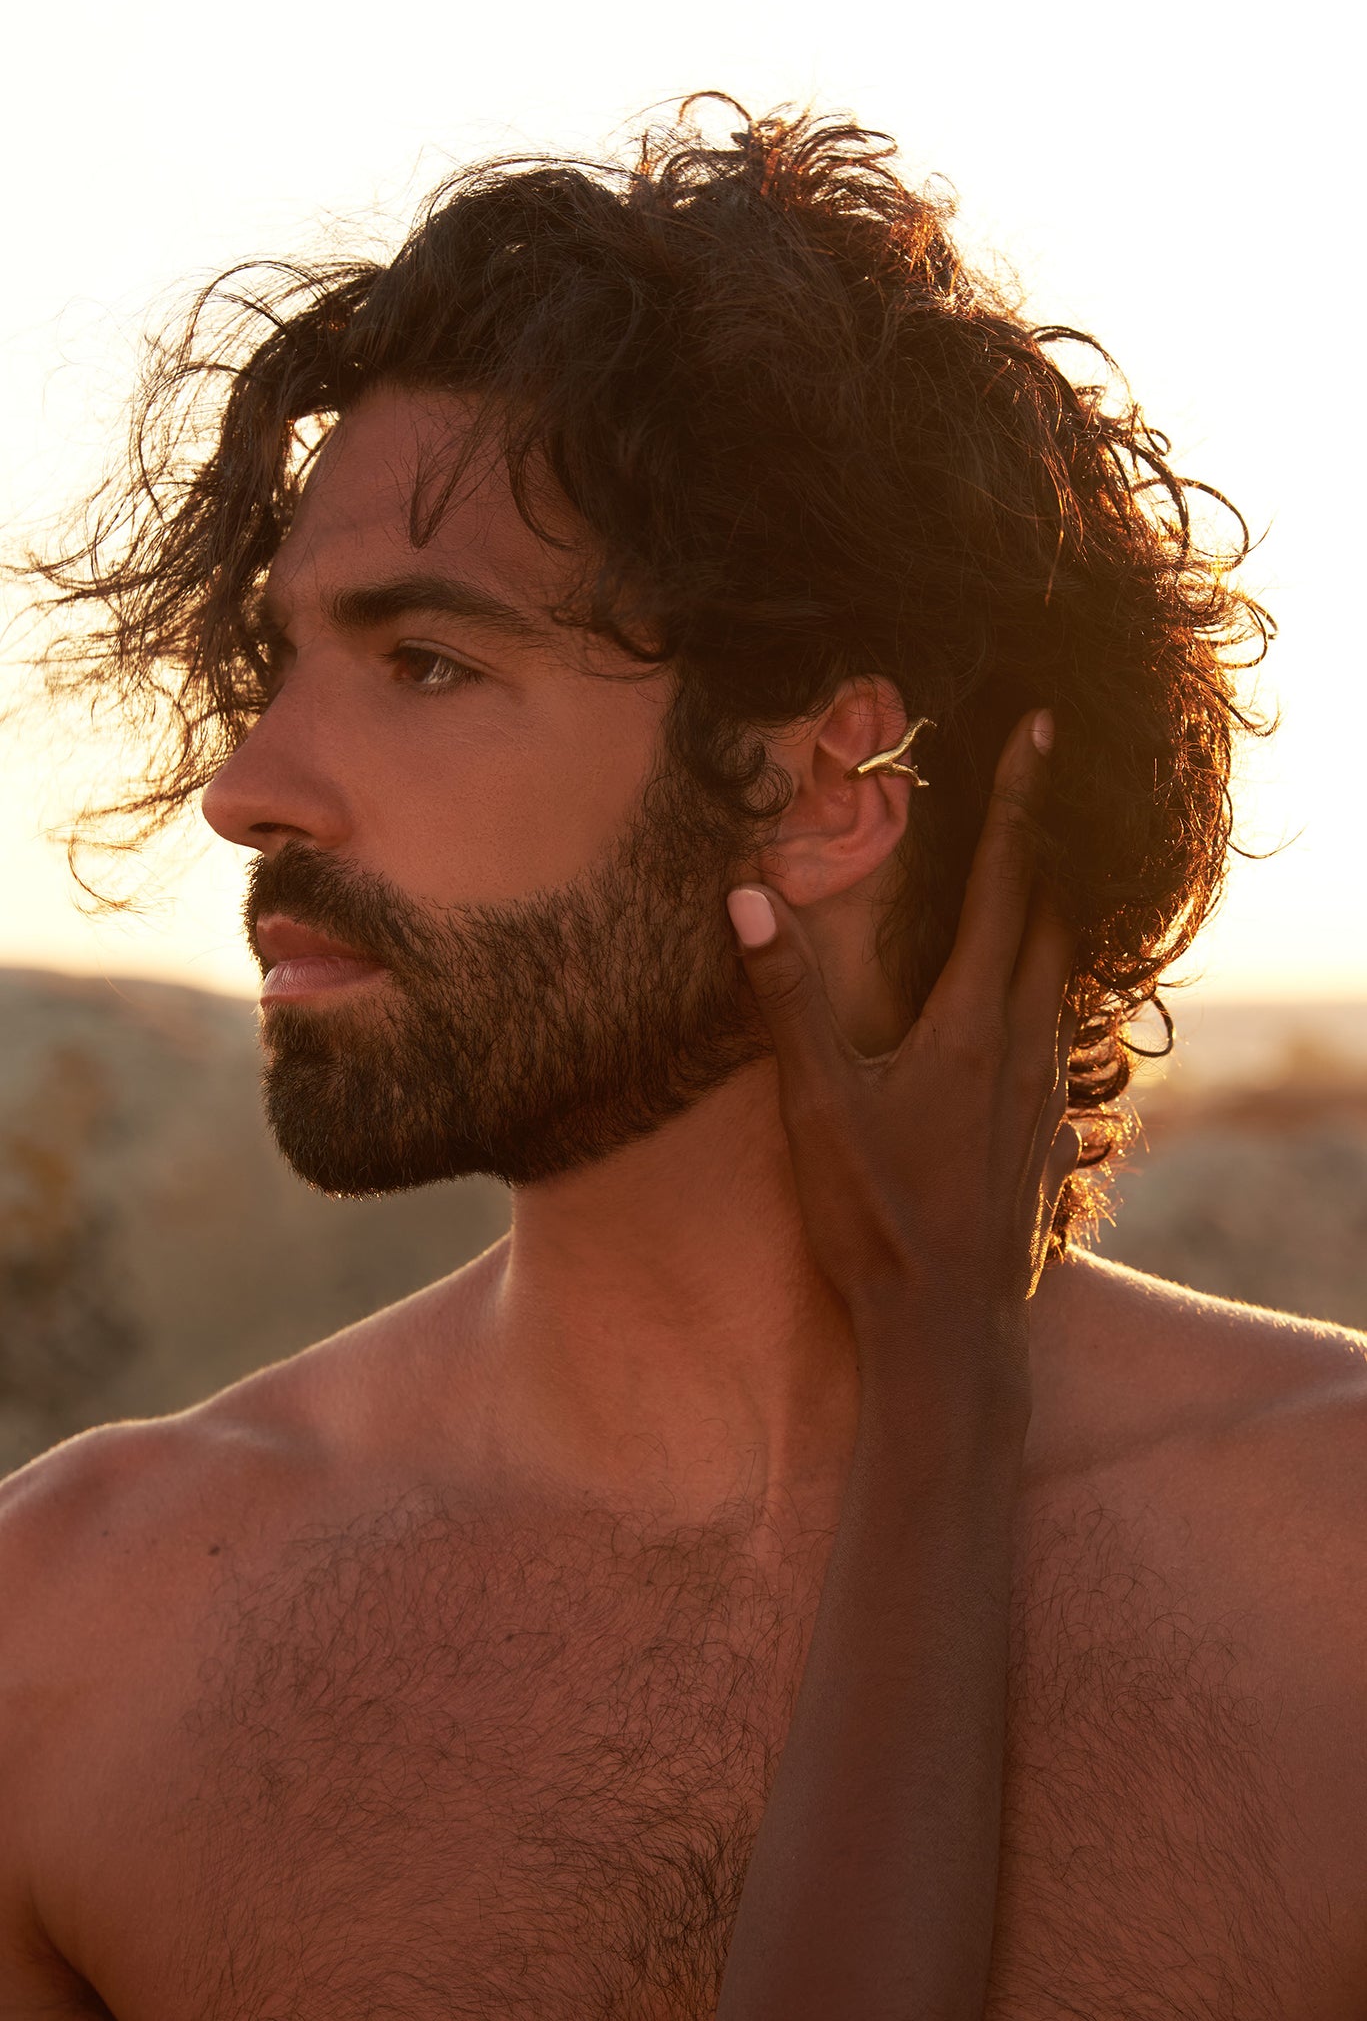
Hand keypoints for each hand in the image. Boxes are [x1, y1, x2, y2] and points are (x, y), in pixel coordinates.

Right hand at [727, 707, 1078, 1407]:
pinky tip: (1024, 1003)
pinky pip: (1059, 1030)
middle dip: (1048, 842)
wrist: (950, 1329)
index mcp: (976, 1021)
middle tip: (1039, 782)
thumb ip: (784, 997)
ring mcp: (1045, 1092)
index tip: (1043, 728)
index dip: (1024, 800)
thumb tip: (746, 895)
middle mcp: (1028, 1044)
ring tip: (1034, 873)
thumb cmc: (878, 1217)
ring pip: (1065, 975)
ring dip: (1052, 912)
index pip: (1011, 882)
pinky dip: (1047, 983)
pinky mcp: (1045, 1134)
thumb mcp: (819, 1104)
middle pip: (1056, 917)